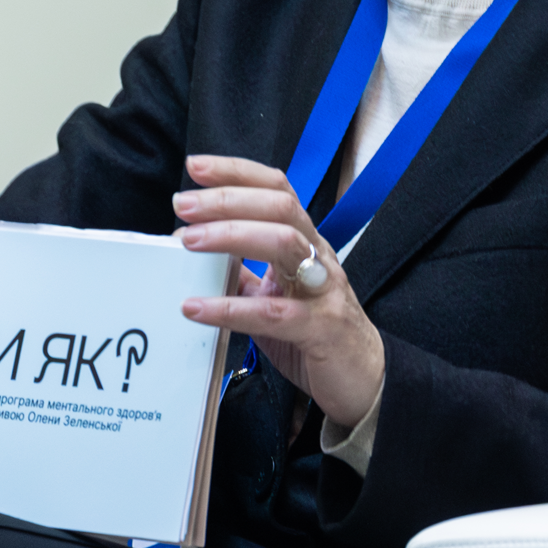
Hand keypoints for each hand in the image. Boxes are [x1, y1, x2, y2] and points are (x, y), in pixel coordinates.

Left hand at [172, 154, 384, 428]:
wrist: (365, 381)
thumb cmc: (316, 334)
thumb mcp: (275, 296)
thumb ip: (244, 274)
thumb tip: (198, 250)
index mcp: (306, 243)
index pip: (278, 190)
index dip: (239, 173)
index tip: (196, 167)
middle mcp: (318, 257)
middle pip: (279, 207)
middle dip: (228, 199)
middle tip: (182, 204)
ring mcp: (324, 290)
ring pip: (283, 243)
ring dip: (230, 236)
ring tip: (186, 242)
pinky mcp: (321, 329)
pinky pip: (273, 314)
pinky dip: (230, 309)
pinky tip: (195, 308)